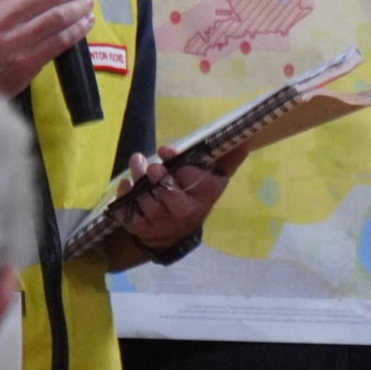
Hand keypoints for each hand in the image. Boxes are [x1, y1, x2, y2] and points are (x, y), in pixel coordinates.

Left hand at [115, 144, 248, 252]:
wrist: (175, 232)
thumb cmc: (194, 196)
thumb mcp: (215, 178)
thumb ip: (229, 159)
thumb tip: (246, 137)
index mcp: (204, 197)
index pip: (192, 181)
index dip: (177, 163)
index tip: (164, 149)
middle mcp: (184, 212)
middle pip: (168, 194)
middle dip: (157, 176)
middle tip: (149, 163)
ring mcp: (162, 223)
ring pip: (147, 202)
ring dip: (138, 180)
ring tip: (136, 163)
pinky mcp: (143, 229)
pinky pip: (130, 215)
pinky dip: (124, 198)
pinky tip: (125, 183)